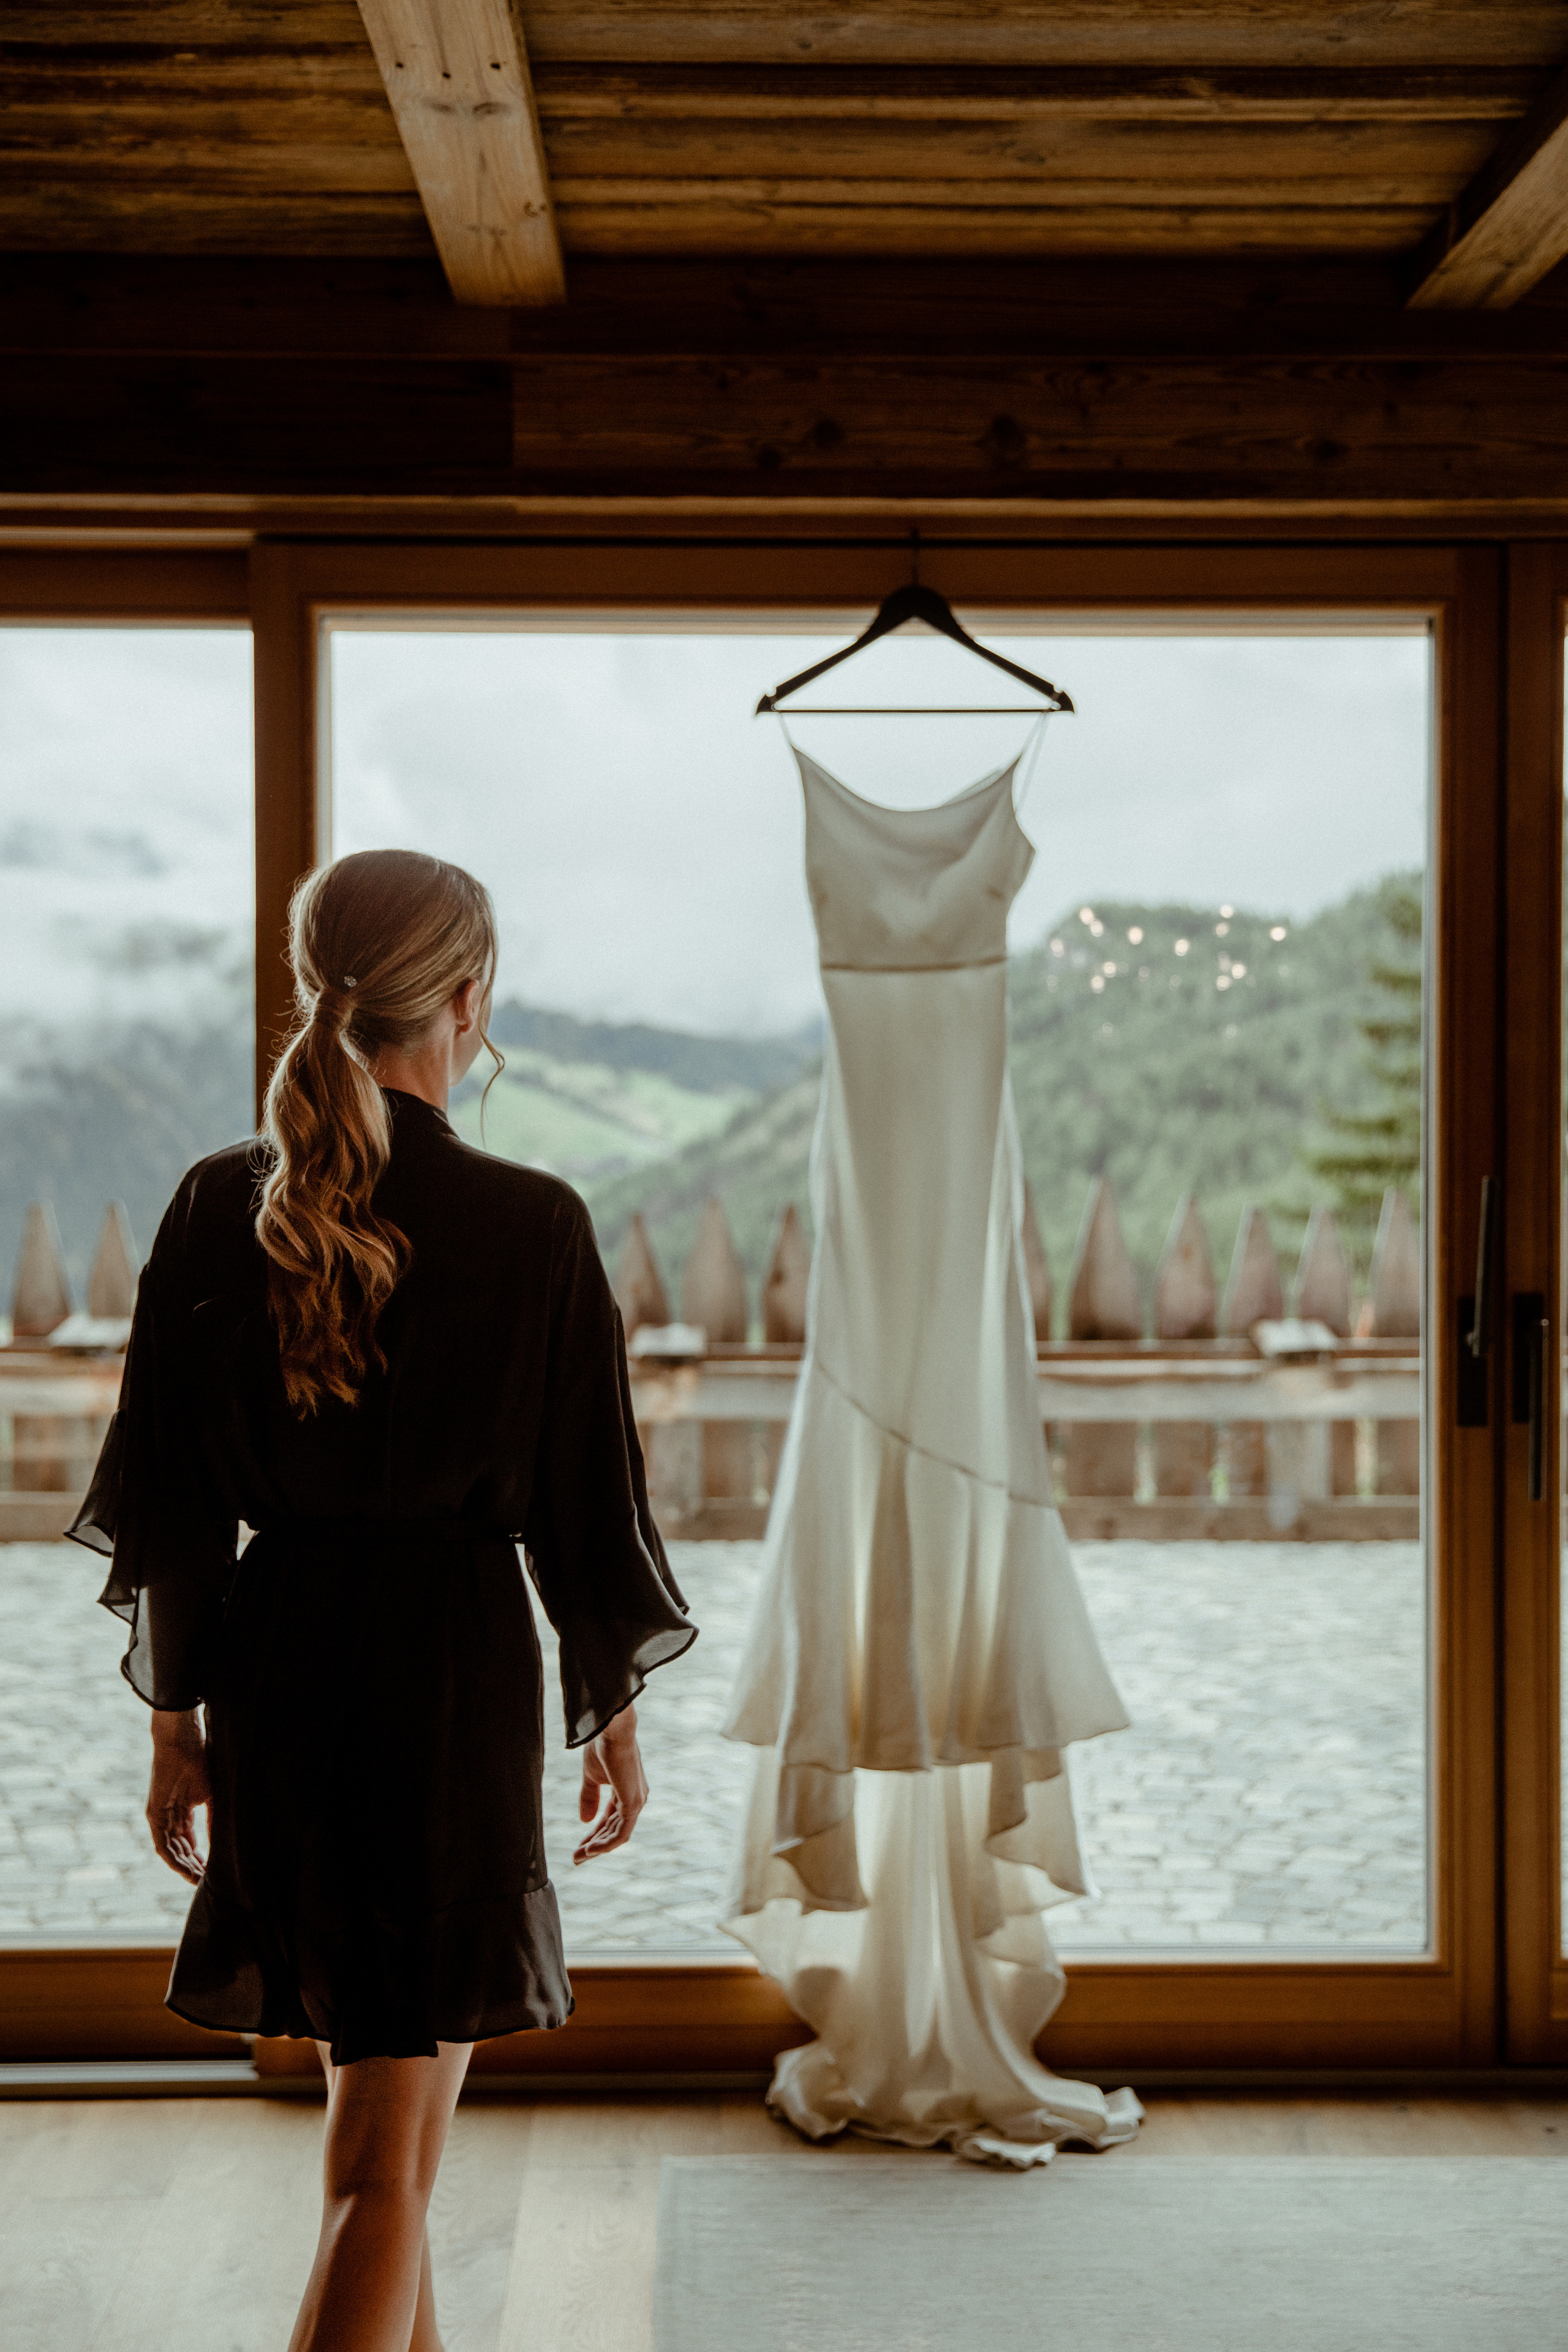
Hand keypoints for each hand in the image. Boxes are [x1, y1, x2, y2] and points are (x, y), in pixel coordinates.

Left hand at [147, 1710, 210, 1884]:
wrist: (182, 1739)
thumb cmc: (199, 1759)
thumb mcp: (211, 1794)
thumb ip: (213, 1818)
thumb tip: (221, 1841)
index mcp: (183, 1810)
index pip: (189, 1841)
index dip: (200, 1857)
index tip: (212, 1871)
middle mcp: (169, 1816)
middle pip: (180, 1849)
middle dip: (193, 1866)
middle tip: (207, 1882)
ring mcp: (160, 1816)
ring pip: (171, 1850)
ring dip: (184, 1867)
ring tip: (199, 1880)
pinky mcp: (154, 1814)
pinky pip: (161, 1844)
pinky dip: (173, 1858)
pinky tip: (185, 1869)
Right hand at [574, 1707, 647, 1864]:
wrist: (610, 1731)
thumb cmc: (601, 1747)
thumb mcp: (591, 1777)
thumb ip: (589, 1798)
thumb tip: (585, 1821)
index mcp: (626, 1791)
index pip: (610, 1820)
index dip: (594, 1834)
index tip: (579, 1847)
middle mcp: (635, 1798)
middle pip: (613, 1830)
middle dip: (594, 1845)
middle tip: (576, 1858)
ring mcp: (636, 1802)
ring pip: (617, 1836)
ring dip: (597, 1848)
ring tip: (579, 1856)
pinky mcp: (633, 1804)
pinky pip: (620, 1834)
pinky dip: (605, 1844)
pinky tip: (590, 1850)